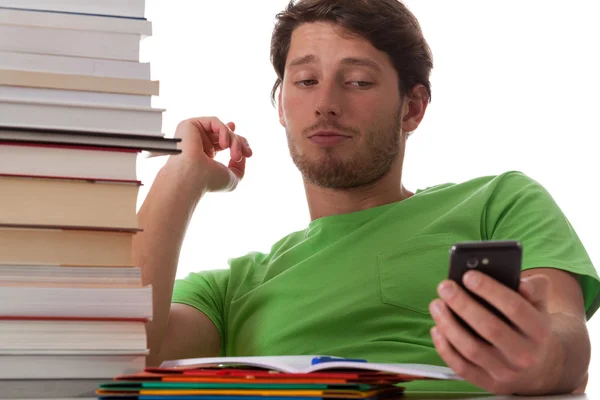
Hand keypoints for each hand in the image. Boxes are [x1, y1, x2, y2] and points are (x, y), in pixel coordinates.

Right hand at [169, 117, 252, 192]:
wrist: (192, 177)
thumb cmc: (209, 180)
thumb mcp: (233, 177)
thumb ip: (240, 167)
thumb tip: (242, 154)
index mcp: (205, 154)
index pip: (223, 141)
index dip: (238, 142)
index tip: (248, 152)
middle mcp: (199, 143)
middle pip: (225, 133)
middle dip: (239, 142)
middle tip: (247, 153)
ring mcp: (194, 134)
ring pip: (221, 128)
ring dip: (234, 140)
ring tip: (235, 155)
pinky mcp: (190, 125)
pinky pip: (215, 121)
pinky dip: (224, 131)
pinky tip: (226, 145)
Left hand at [429, 272, 552, 394]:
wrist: (541, 366)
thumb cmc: (530, 325)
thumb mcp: (540, 304)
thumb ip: (535, 287)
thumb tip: (520, 282)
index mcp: (539, 330)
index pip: (514, 308)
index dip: (490, 290)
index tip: (468, 275)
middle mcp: (525, 354)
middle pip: (489, 328)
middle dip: (463, 304)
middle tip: (444, 287)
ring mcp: (506, 372)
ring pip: (471, 349)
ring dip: (449, 325)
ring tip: (436, 305)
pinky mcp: (489, 383)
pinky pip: (462, 367)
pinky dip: (445, 348)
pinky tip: (437, 328)